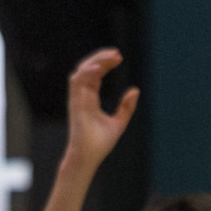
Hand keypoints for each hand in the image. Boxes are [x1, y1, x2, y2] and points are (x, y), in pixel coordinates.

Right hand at [63, 48, 140, 171]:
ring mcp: (77, 99)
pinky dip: (87, 73)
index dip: (105, 64)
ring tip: (110, 56)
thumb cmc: (100, 143)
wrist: (89, 156)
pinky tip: (99, 67)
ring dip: (95, 62)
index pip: (96, 75)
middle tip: (116, 53)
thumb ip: (126, 107)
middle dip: (101, 58)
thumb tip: (135, 90)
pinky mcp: (76, 103)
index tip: (119, 57)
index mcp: (90, 99)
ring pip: (81, 72)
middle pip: (88, 69)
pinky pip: (77, 83)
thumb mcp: (119, 123)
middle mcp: (82, 96)